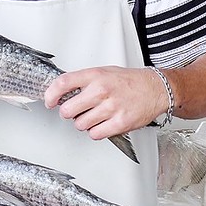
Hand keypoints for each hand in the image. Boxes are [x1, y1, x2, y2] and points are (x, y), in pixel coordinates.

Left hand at [43, 66, 166, 139]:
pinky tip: (102, 124)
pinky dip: (95, 132)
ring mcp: (111, 107)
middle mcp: (102, 90)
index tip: (49, 101)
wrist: (155, 88)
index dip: (51, 95)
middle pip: (68, 110)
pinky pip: (95, 134)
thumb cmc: (129, 81)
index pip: (63, 83)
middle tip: (76, 111)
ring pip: (80, 124)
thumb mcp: (104, 72)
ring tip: (94, 116)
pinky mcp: (120, 122)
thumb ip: (83, 81)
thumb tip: (61, 93)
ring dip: (83, 123)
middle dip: (69, 113)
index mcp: (95, 75)